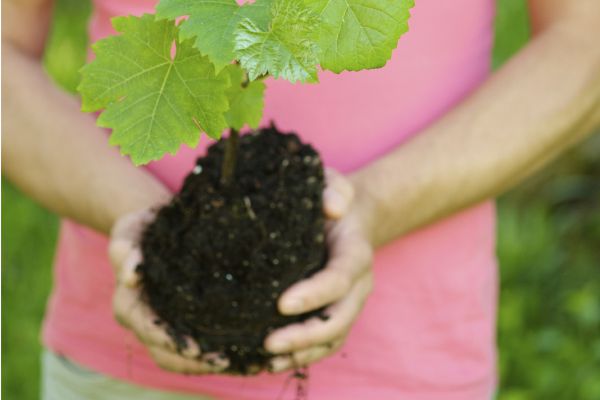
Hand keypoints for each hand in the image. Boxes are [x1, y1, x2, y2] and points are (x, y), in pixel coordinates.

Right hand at [109, 209, 228, 373]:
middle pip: (164, 352)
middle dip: (192, 361)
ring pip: (181, 358)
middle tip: (224, 360)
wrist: (162, 227)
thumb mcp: (131, 228)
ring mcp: (166, 325)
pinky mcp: (187, 323)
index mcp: (129, 302)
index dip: (167, 340)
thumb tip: (130, 275)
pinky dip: (216, 354)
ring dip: (207, 363)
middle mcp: (145, 320)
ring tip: (239, 360)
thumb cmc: (145, 227)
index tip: (194, 349)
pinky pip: (199, 348)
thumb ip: (127, 245)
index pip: (145, 328)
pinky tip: (244, 354)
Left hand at [264, 169, 374, 371]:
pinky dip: (302, 355)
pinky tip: (271, 361)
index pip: (339, 278)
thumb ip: (334, 187)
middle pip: (339, 318)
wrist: (349, 217)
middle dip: (306, 335)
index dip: (314, 294)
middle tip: (268, 342)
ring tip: (266, 360)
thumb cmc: (332, 199)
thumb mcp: (333, 182)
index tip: (282, 303)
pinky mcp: (335, 312)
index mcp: (355, 253)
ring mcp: (348, 302)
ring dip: (302, 352)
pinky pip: (325, 342)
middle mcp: (357, 284)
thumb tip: (331, 208)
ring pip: (333, 337)